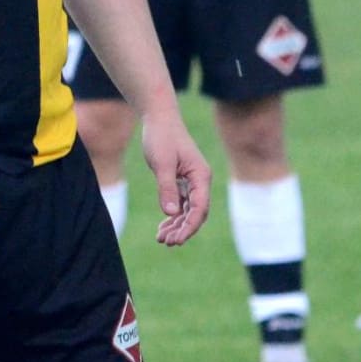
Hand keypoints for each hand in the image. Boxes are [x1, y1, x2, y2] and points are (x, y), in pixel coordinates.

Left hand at [138, 109, 210, 245]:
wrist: (159, 119)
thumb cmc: (162, 137)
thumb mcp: (162, 163)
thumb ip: (167, 188)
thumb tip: (172, 214)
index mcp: (201, 176)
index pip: (199, 208)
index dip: (189, 227)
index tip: (176, 240)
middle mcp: (200, 181)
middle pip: (196, 213)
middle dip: (183, 230)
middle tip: (166, 243)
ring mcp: (192, 182)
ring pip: (188, 211)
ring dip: (177, 226)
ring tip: (162, 239)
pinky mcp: (182, 181)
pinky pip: (181, 204)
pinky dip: (173, 216)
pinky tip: (163, 227)